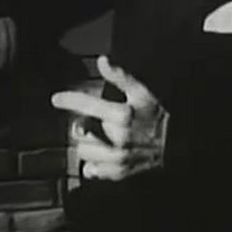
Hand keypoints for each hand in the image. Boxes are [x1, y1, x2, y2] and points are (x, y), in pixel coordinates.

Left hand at [51, 55, 168, 180]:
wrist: (174, 143)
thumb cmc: (155, 114)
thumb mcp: (140, 91)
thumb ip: (119, 75)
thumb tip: (102, 60)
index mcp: (122, 115)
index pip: (86, 104)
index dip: (68, 99)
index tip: (56, 99)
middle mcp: (118, 138)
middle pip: (79, 130)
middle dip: (80, 123)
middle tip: (88, 120)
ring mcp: (117, 157)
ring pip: (82, 150)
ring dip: (84, 142)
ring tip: (95, 136)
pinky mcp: (118, 172)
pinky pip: (91, 170)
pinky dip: (91, 163)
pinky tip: (99, 153)